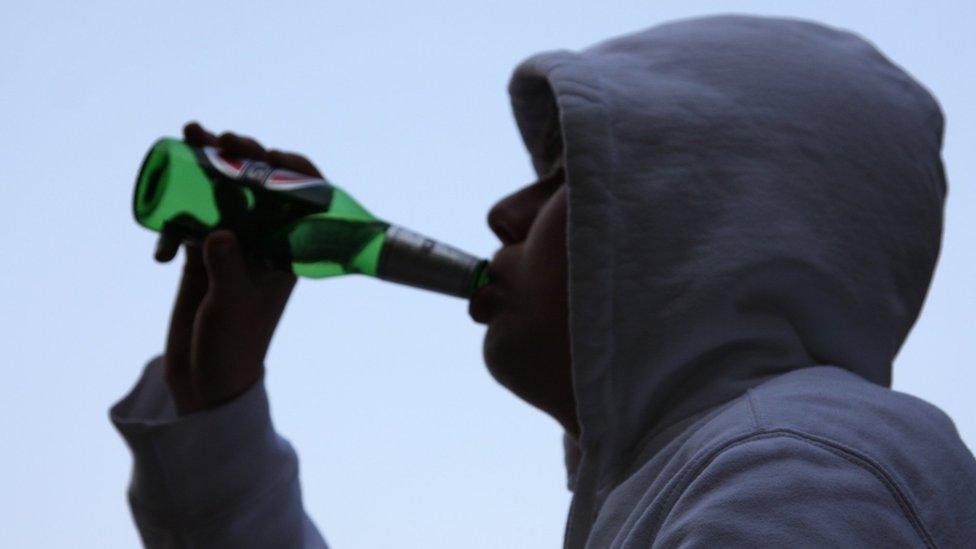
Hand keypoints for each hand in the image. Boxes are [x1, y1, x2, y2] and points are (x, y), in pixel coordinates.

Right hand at [154, 122, 319, 413]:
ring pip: (225, 191)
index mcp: (290, 250)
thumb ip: (228, 271)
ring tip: (190, 136)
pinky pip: (191, 215)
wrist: (205, 377)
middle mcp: (266, 240)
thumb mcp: (232, 306)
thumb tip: (218, 235)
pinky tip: (162, 244)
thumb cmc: (233, 345)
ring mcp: (234, 242)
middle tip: (221, 136)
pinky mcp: (202, 251)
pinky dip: (175, 216)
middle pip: (261, 184)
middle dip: (242, 154)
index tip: (270, 153)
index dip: (293, 169)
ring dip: (207, 164)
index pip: (303, 198)